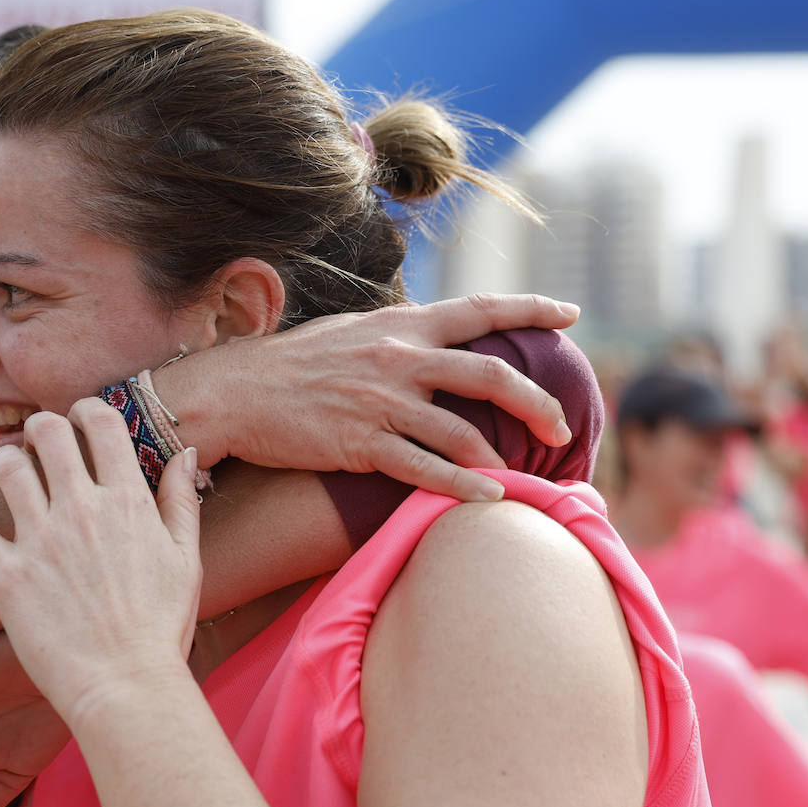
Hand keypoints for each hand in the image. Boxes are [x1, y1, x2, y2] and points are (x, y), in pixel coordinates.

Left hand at [0, 400, 202, 720]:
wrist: (125, 686)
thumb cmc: (162, 629)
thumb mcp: (187, 560)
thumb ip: (182, 501)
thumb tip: (186, 453)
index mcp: (126, 500)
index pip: (100, 422)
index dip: (87, 409)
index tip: (82, 419)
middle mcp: (80, 509)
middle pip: (47, 431)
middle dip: (41, 427)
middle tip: (41, 440)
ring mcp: (40, 539)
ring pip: (7, 466)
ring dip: (8, 458)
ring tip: (11, 468)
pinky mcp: (6, 574)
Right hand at [156, 292, 578, 500]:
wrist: (236, 391)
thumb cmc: (293, 363)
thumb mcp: (352, 332)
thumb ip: (399, 334)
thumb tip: (435, 336)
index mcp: (399, 325)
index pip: (478, 309)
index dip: (530, 308)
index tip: (571, 314)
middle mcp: (398, 359)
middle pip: (488, 375)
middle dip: (536, 401)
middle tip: (562, 426)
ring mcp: (380, 402)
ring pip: (461, 431)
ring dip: (501, 456)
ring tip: (526, 475)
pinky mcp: (360, 444)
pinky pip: (423, 469)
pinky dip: (462, 486)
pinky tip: (489, 498)